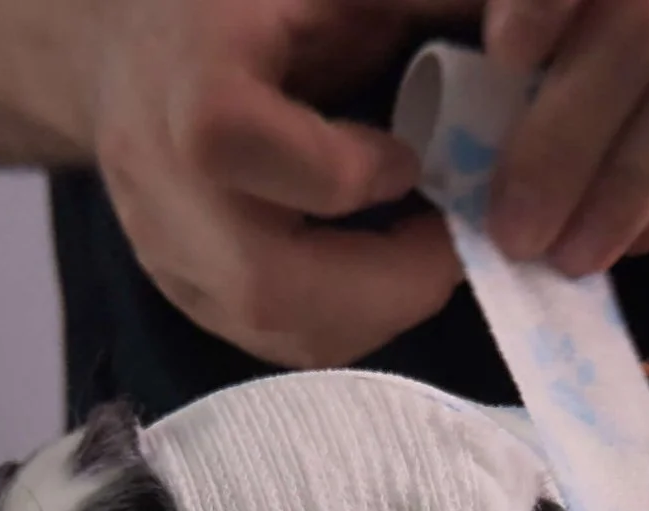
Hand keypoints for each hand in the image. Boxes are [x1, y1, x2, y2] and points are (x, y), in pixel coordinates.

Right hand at [87, 0, 479, 367]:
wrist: (128, 45)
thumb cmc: (241, 3)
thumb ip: (419, 4)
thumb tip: (520, 37)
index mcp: (194, 88)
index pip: (242, 146)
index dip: (352, 169)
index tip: (409, 156)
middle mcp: (164, 184)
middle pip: (264, 285)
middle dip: (389, 285)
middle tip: (452, 243)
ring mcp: (165, 250)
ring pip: (274, 331)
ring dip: (375, 312)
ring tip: (422, 255)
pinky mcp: (181, 292)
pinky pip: (271, 339)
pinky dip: (344, 319)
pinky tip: (377, 268)